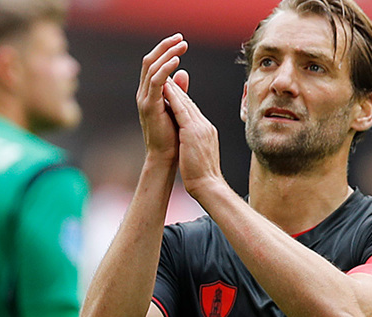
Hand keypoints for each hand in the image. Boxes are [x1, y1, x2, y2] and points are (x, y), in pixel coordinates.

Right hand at [136, 34, 188, 165]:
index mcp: (149, 92)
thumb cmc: (172, 135)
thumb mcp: (176, 106)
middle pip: (150, 61)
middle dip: (165, 47)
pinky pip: (156, 81)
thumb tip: (182, 72)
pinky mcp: (150, 106)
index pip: (154, 64)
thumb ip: (178, 90)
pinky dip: (166, 69)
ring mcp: (145, 99)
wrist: (166, 157)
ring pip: (152, 68)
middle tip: (181, 37)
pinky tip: (177, 60)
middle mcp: (143, 93)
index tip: (180, 41)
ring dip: (167, 54)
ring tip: (182, 45)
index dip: (165, 50)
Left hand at [162, 75, 224, 200]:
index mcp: (206, 131)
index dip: (181, 100)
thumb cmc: (202, 176)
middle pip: (189, 103)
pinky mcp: (193, 131)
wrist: (208, 185)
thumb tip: (188, 143)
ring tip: (163, 77)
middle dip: (177, 90)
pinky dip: (173, 97)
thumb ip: (194, 145)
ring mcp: (200, 127)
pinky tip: (164, 89)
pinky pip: (181, 109)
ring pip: (185, 102)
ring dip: (174, 89)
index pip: (192, 111)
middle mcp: (204, 126)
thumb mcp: (198, 155)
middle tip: (166, 76)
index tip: (171, 91)